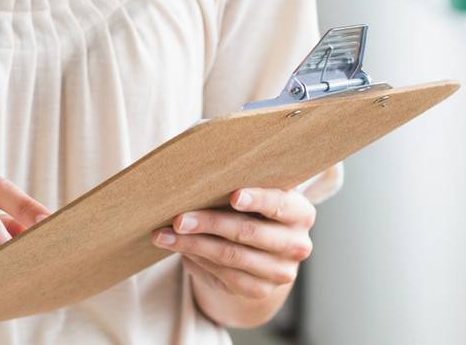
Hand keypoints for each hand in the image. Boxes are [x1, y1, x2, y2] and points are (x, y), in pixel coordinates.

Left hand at [151, 187, 315, 306]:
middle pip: (248, 232)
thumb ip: (238, 183)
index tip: (233, 195)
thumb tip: (199, 175)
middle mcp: (296, 245)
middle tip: (179, 218)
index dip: (258, 199)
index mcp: (300, 213)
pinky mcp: (260, 290)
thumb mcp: (253, 193)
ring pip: (231, 256)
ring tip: (165, 234)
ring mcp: (280, 272)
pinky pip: (224, 274)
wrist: (259, 250)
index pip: (280, 204)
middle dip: (209, 223)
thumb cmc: (250, 209)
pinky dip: (197, 258)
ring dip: (193, 244)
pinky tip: (178, 248)